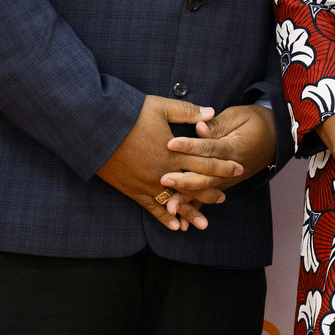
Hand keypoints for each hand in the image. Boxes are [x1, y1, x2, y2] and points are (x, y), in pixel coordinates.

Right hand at [97, 95, 215, 231]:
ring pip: (175, 201)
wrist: (96, 128)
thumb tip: (211, 112)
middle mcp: (164, 171)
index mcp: (174, 150)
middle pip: (194, 184)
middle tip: (225, 197)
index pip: (205, 161)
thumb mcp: (160, 107)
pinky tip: (174, 226)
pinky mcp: (133, 190)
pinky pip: (151, 208)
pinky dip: (164, 217)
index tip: (238, 169)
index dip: (223, 166)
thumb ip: (187, 112)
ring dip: (191, 212)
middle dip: (211, 191)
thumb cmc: (128, 114)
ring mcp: (148, 183)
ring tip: (205, 223)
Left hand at [161, 104, 277, 210]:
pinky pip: (208, 197)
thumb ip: (217, 125)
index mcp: (234, 147)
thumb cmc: (255, 121)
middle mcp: (232, 168)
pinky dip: (195, 208)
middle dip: (184, 180)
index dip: (189, 146)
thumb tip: (198, 128)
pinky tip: (181, 219)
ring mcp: (229, 179)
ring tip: (169, 206)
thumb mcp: (238, 116)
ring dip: (188, 199)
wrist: (277, 136)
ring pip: (206, 191)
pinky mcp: (225, 184)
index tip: (169, 144)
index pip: (209, 148)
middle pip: (206, 176)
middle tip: (164, 179)